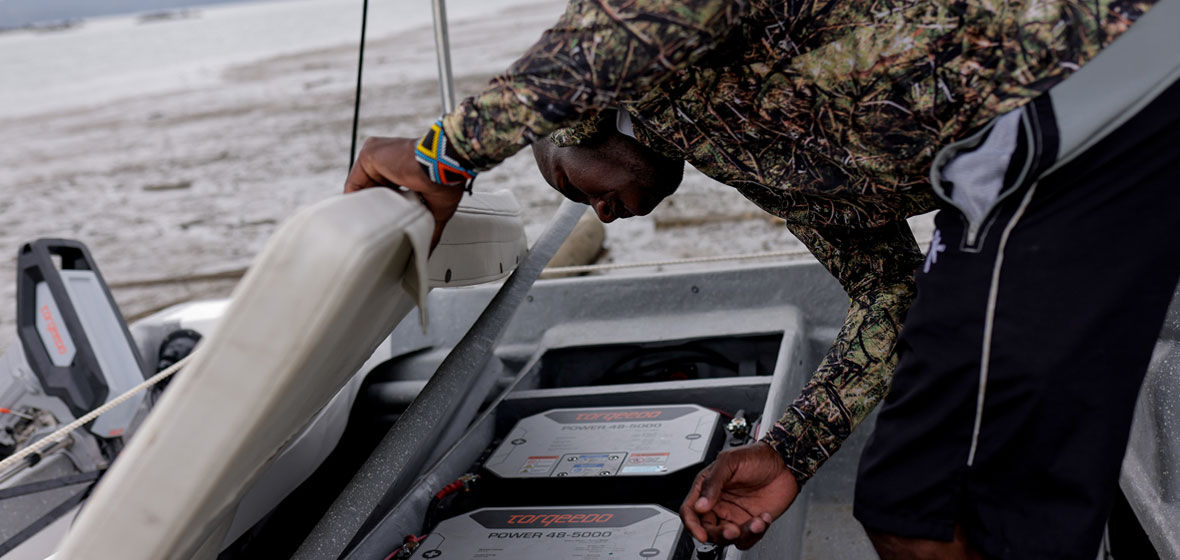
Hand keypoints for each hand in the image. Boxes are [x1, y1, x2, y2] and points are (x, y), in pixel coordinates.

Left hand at [345, 136, 464, 250]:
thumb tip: (426, 251)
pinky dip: (356, 200)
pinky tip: (362, 216)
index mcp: (405, 167)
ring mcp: (379, 155)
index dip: (384, 209)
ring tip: (369, 225)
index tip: (385, 225)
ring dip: (365, 206)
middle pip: (372, 189)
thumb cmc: (446, 180)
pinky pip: (354, 182)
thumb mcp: (435, 210)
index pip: (387, 190)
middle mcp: (390, 158)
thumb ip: (427, 229)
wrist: (444, 167)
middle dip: (373, 209)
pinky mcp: (370, 154)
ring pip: (362, 186)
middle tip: (375, 229)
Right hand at [680, 441, 798, 549]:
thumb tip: (700, 505)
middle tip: (732, 530)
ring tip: (756, 522)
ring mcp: (735, 515)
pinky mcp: (751, 523)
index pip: (690, 511)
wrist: (785, 463)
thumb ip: (712, 483)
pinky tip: (763, 518)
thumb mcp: (729, 462)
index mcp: (707, 488)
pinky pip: (747, 539)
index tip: (701, 534)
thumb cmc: (757, 457)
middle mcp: (719, 504)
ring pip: (727, 538)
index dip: (692, 525)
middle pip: (707, 529)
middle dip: (719, 535)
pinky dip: (756, 534)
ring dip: (742, 535)